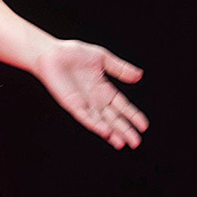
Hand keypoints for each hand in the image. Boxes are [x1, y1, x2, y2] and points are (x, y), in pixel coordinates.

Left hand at [33, 40, 148, 148]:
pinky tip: (105, 132)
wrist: (52, 53)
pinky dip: (96, 125)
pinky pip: (86, 117)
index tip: (144, 126)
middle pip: (114, 118)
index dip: (133, 116)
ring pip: (101, 122)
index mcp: (104, 89)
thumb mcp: (103, 59)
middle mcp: (95, 100)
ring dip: (112, 133)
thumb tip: (139, 76)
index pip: (122, 106)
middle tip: (136, 142)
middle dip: (125, 130)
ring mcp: (84, 104)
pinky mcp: (72, 105)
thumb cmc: (73, 53)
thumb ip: (120, 69)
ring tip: (123, 143)